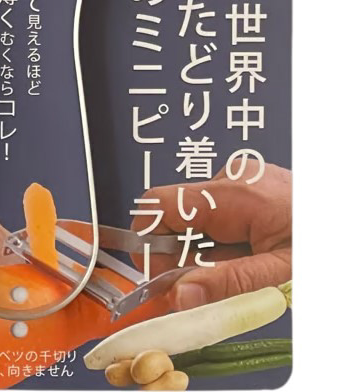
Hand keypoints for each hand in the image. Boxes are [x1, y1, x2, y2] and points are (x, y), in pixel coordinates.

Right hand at [131, 163, 290, 310]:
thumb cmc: (323, 244)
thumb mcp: (279, 274)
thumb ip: (227, 283)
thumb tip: (179, 295)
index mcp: (233, 193)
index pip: (159, 204)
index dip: (149, 243)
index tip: (158, 278)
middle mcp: (233, 177)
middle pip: (179, 215)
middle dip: (186, 256)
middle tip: (209, 290)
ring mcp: (244, 177)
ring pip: (201, 218)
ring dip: (211, 250)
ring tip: (248, 270)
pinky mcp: (253, 184)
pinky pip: (222, 212)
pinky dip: (227, 239)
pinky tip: (253, 254)